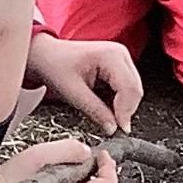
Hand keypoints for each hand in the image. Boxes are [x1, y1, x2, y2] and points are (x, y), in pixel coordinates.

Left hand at [26, 30, 143, 135]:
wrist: (47, 55)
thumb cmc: (55, 66)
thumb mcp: (73, 93)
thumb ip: (95, 111)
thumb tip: (113, 128)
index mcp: (110, 55)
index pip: (129, 88)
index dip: (126, 111)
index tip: (118, 128)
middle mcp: (120, 53)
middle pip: (135, 90)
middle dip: (125, 110)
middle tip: (112, 126)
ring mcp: (121, 58)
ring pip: (134, 90)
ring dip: (123, 106)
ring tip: (105, 114)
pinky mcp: (119, 65)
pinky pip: (127, 87)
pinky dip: (119, 100)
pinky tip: (105, 104)